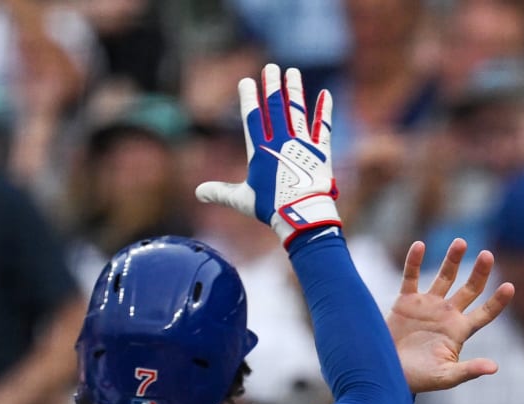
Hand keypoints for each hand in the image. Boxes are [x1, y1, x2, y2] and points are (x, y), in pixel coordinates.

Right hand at [194, 64, 340, 245]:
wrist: (301, 214)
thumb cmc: (270, 208)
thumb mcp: (241, 199)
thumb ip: (220, 191)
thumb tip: (198, 192)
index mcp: (260, 150)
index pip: (253, 117)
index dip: (249, 98)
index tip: (247, 82)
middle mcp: (281, 141)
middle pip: (276, 107)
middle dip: (272, 85)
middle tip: (271, 68)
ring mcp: (301, 144)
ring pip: (297, 111)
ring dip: (294, 90)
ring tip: (292, 72)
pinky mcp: (319, 151)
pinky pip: (322, 126)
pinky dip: (324, 110)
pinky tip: (325, 94)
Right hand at [387, 240, 514, 393]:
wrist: (387, 374)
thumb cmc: (419, 379)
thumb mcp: (445, 377)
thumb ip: (468, 370)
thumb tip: (494, 367)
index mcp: (460, 331)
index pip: (485, 313)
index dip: (497, 301)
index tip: (509, 287)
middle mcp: (447, 314)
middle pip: (470, 289)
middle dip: (480, 272)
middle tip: (488, 255)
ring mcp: (427, 305)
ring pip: (444, 277)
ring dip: (453, 260)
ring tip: (461, 242)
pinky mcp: (406, 302)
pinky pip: (411, 277)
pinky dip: (414, 261)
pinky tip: (419, 245)